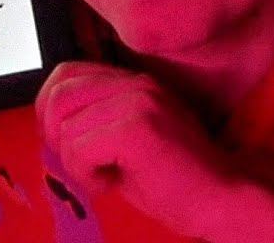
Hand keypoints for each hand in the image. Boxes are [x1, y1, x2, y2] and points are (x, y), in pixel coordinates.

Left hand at [35, 61, 233, 236]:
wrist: (222, 199)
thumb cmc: (176, 180)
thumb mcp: (130, 140)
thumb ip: (97, 122)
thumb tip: (51, 126)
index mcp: (134, 83)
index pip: (67, 73)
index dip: (51, 108)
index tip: (65, 141)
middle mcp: (135, 84)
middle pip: (59, 95)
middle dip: (56, 135)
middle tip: (82, 164)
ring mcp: (137, 101)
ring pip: (66, 128)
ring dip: (77, 164)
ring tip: (107, 177)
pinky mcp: (136, 127)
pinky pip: (79, 150)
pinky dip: (87, 176)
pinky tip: (113, 184)